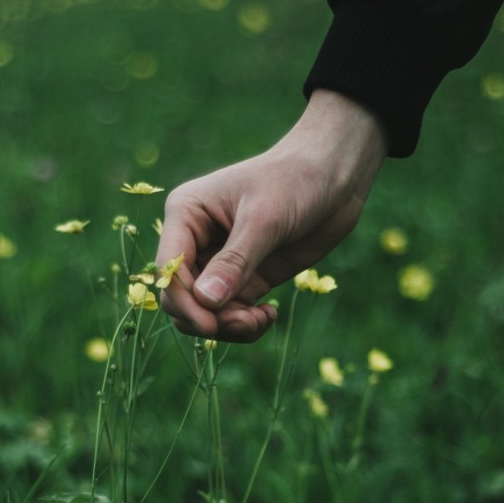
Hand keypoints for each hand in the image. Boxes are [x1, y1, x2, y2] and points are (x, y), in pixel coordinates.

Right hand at [155, 90, 387, 342]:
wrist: (334, 176)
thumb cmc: (294, 181)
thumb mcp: (263, 220)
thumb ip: (235, 262)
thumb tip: (205, 302)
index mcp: (186, 214)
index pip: (169, 269)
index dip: (184, 302)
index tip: (212, 325)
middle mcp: (196, 240)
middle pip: (181, 297)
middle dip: (207, 318)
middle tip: (246, 321)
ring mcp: (220, 262)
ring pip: (204, 312)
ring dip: (228, 326)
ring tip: (261, 320)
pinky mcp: (246, 277)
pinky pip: (230, 313)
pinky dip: (245, 324)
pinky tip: (269, 315)